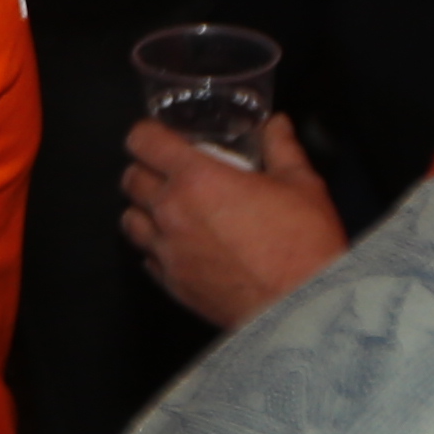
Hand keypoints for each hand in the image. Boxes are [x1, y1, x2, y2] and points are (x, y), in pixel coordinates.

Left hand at [122, 110, 347, 333]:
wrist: (303, 308)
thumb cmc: (303, 246)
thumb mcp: (301, 185)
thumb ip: (282, 148)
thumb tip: (277, 126)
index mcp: (197, 178)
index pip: (143, 141)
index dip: (147, 134)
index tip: (159, 137)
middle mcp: (172, 212)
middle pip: (131, 179)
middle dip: (145, 170)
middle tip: (170, 172)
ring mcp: (168, 251)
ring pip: (130, 220)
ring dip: (144, 210)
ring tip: (170, 209)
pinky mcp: (172, 284)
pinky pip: (147, 258)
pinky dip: (156, 248)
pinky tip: (181, 246)